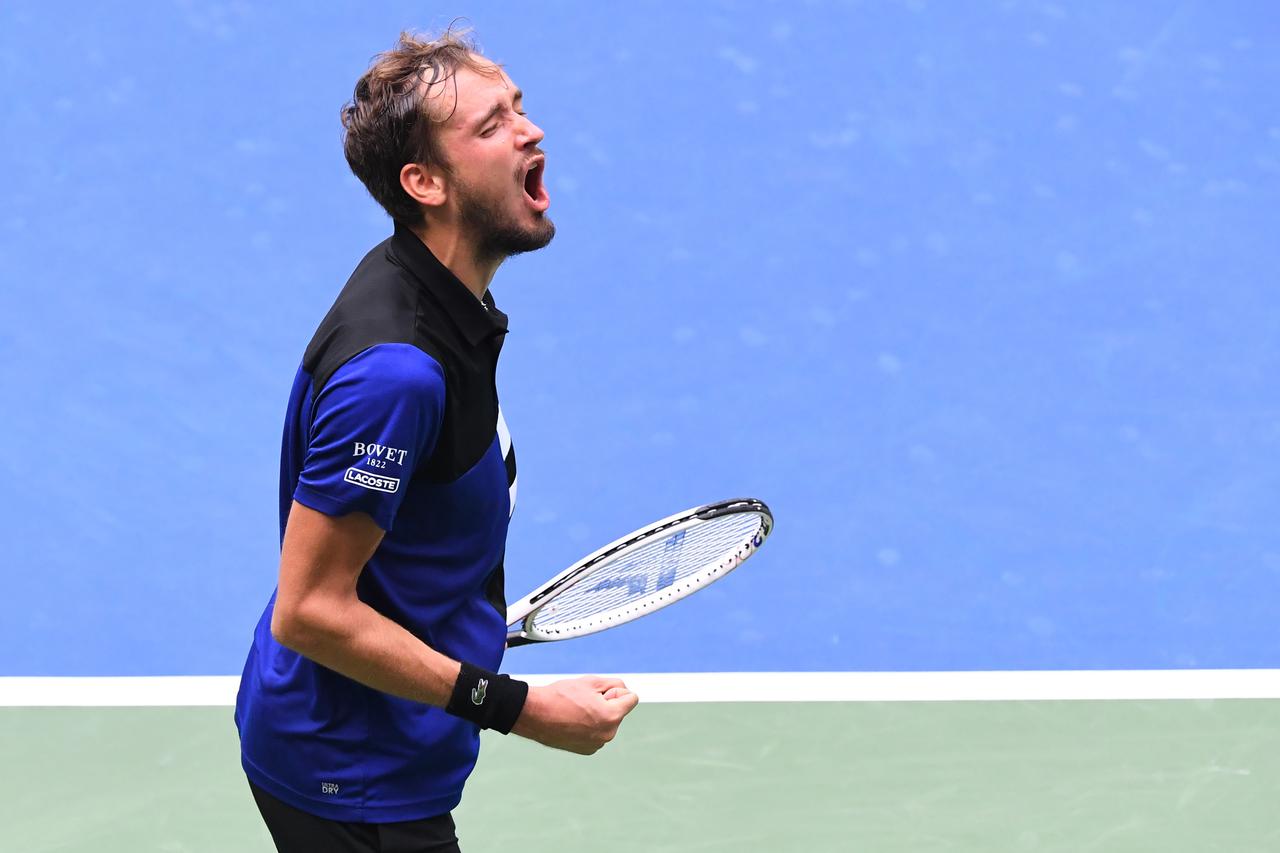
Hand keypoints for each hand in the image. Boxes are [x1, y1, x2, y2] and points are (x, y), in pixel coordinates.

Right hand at [511, 675, 639, 754]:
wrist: (535, 715)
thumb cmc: (562, 695)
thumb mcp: (591, 681)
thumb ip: (615, 684)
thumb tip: (624, 693)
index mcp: (612, 716)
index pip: (631, 698)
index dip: (615, 691)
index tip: (598, 693)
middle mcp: (608, 734)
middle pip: (618, 711)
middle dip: (607, 704)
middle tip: (582, 702)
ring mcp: (597, 744)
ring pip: (607, 723)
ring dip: (598, 716)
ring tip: (575, 712)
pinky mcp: (587, 750)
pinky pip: (596, 734)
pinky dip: (589, 727)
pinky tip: (572, 722)